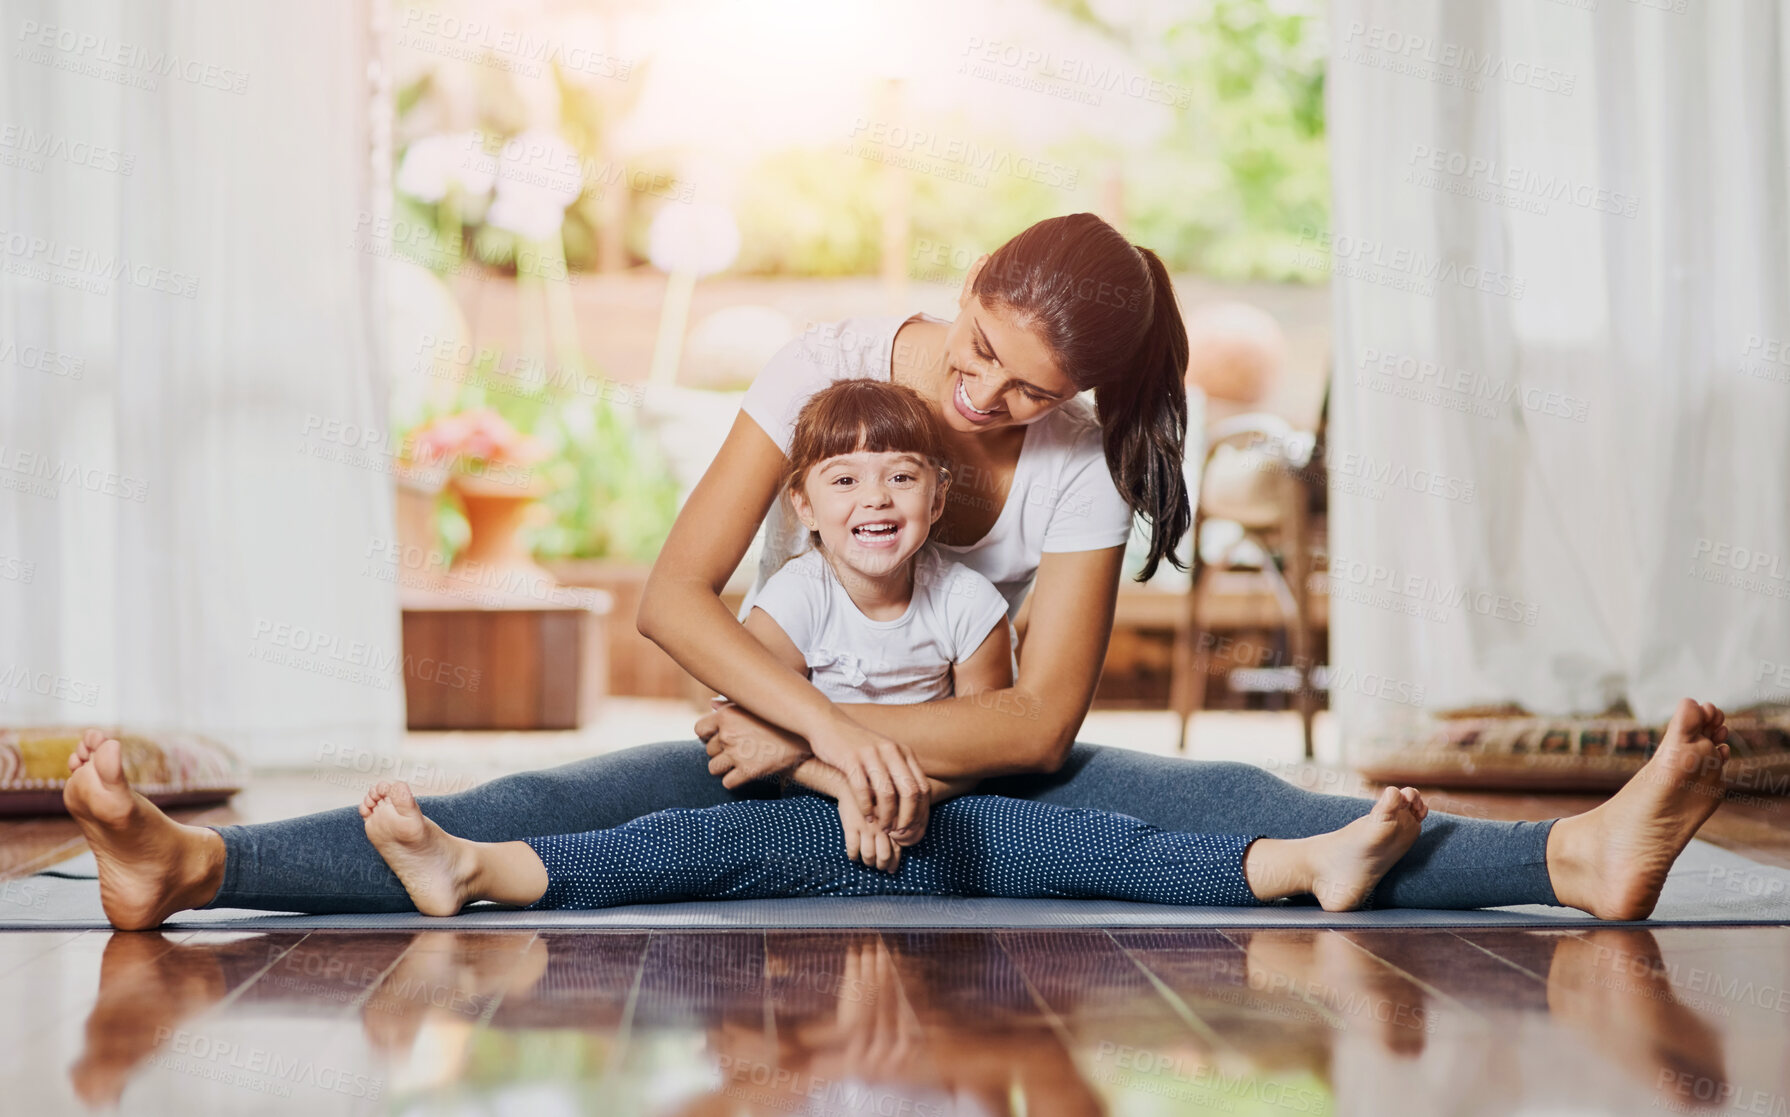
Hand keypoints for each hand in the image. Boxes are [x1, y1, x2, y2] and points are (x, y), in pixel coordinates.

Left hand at [696, 700, 809, 786]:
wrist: (805, 737)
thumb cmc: (779, 719)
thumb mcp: (755, 705)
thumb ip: (730, 705)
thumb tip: (712, 704)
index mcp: (727, 715)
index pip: (700, 729)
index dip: (707, 735)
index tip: (716, 738)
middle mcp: (728, 734)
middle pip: (709, 750)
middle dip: (720, 752)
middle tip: (737, 750)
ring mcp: (737, 753)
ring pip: (713, 768)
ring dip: (723, 768)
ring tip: (736, 764)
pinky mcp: (748, 771)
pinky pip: (727, 782)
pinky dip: (733, 781)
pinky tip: (742, 775)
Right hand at [805, 713, 929, 832]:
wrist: (829, 725)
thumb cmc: (858, 748)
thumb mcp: (885, 756)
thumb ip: (899, 775)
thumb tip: (914, 807)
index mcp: (904, 752)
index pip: (923, 787)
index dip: (920, 812)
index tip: (911, 828)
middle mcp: (892, 751)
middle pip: (910, 792)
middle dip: (906, 818)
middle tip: (898, 833)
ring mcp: (872, 753)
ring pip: (887, 793)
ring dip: (886, 816)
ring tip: (882, 827)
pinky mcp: (851, 758)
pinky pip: (862, 789)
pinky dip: (866, 807)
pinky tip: (866, 816)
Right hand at [837, 797, 901, 872]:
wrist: (851, 781)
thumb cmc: (873, 794)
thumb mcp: (889, 805)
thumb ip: (897, 821)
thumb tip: (903, 842)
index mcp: (894, 821)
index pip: (897, 848)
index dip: (894, 862)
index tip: (892, 869)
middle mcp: (882, 825)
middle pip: (884, 855)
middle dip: (882, 865)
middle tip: (880, 867)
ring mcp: (866, 826)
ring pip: (869, 854)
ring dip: (868, 862)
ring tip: (868, 862)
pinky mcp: (851, 825)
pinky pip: (853, 848)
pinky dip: (853, 856)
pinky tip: (854, 856)